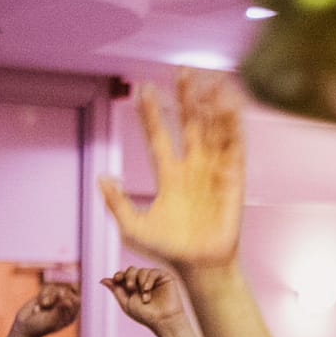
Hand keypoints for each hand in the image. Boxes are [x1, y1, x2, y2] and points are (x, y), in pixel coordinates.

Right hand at [11, 283, 80, 336]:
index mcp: (71, 316)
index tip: (59, 300)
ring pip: (56, 288)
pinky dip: (41, 295)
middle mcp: (65, 307)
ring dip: (47, 296)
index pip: (77, 301)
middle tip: (47, 305)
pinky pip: (48, 287)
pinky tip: (37, 304)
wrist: (23, 327)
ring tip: (42, 307)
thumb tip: (68, 301)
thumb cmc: (38, 327)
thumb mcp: (50, 320)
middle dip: (55, 296)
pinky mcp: (47, 295)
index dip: (68, 298)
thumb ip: (60, 309)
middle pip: (67, 291)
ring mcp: (56, 301)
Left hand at [98, 71, 243, 271]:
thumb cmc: (167, 251)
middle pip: (189, 123)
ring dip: (211, 104)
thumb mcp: (132, 228)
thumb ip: (116, 203)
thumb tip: (101, 177)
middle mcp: (192, 166)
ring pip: (213, 128)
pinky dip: (232, 123)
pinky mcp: (234, 176)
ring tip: (208, 80)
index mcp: (168, 175)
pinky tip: (229, 102)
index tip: (144, 87)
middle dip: (186, 97)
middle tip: (183, 70)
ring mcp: (214, 169)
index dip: (151, 112)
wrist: (199, 267)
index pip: (158, 135)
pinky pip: (233, 144)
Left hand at [101, 266, 186, 331]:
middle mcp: (143, 281)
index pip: (123, 275)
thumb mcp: (126, 303)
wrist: (164, 320)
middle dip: (129, 277)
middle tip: (131, 288)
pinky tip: (147, 289)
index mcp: (133, 287)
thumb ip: (116, 290)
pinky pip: (153, 272)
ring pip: (142, 271)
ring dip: (140, 283)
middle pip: (131, 270)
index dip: (119, 275)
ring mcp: (154, 278)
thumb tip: (102, 279)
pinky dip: (148, 280)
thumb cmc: (146, 315)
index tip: (117, 279)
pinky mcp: (164, 277)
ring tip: (145, 298)